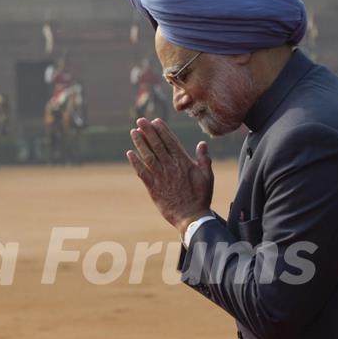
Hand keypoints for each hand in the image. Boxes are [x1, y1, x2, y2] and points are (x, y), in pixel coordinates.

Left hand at [127, 118, 213, 235]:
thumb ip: (204, 159)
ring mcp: (161, 177)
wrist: (191, 217)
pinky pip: (142, 172)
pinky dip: (135, 162)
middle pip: (157, 145)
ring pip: (148, 156)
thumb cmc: (201, 197)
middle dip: (148, 131)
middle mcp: (170, 167)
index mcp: (184, 163)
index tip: (155, 121)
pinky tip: (129, 153)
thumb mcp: (208, 177)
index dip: (162, 130)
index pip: (170, 142)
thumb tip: (202, 143)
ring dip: (140, 143)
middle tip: (140, 120)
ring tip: (133, 132)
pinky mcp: (153, 188)